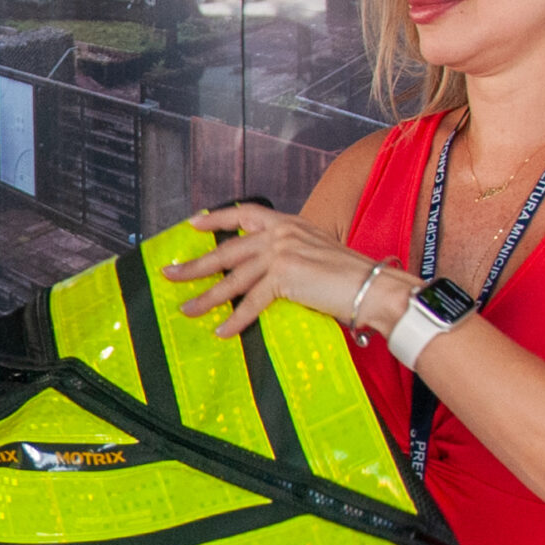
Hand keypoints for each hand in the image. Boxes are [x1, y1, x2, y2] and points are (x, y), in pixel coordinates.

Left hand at [161, 204, 407, 337]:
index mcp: (289, 223)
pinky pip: (252, 302)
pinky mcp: (285, 277)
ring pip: (233, 278)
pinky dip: (236, 319)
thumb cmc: (351, 275)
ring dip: (207, 297)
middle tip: (170, 273)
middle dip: (196, 264)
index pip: (244, 214)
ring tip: (187, 309)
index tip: (193, 224)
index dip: (216, 219)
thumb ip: (289, 253)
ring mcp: (281, 253)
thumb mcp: (316, 252)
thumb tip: (264, 272)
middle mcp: (281, 233)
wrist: (374, 287)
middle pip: (227, 249)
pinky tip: (222, 331)